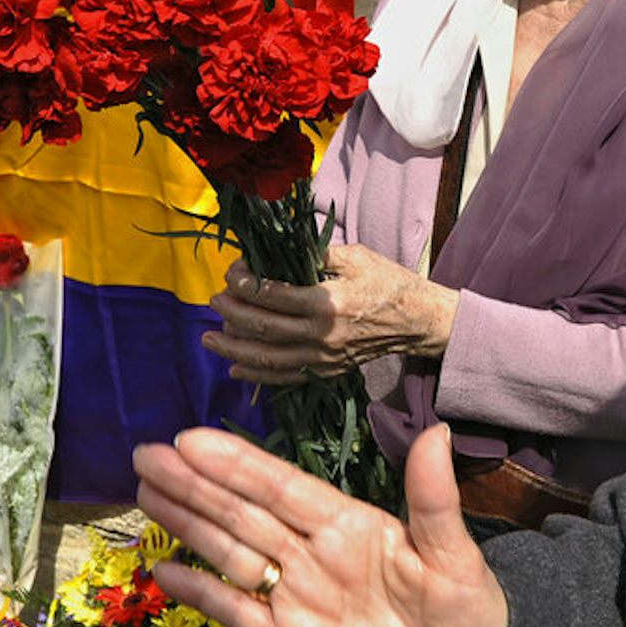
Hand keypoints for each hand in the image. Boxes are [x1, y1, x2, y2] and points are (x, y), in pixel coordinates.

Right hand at [132, 423, 505, 626]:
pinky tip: (166, 570)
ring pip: (231, 553)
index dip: (237, 464)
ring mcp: (296, 596)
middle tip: (145, 454)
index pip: (282, 487)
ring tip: (145, 492)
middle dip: (195, 485)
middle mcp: (313, 552)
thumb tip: (438, 432)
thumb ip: (435, 500)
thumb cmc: (468, 610)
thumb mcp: (456, 556)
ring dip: (189, 524)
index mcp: (349, 523)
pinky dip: (201, 595)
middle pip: (243, 513)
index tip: (191, 439)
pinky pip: (237, 614)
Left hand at [201, 244, 459, 386]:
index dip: (245, 282)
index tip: (232, 271)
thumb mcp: (354, 256)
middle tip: (215, 300)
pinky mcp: (326, 372)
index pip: (272, 294)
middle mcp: (322, 335)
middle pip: (264, 327)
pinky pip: (285, 377)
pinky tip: (235, 369)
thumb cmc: (386, 281)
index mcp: (327, 302)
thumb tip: (275, 249)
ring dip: (234, 348)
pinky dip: (257, 375)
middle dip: (232, 313)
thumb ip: (314, 253)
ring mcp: (323, 358)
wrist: (416, 321)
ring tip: (209, 338)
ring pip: (268, 358)